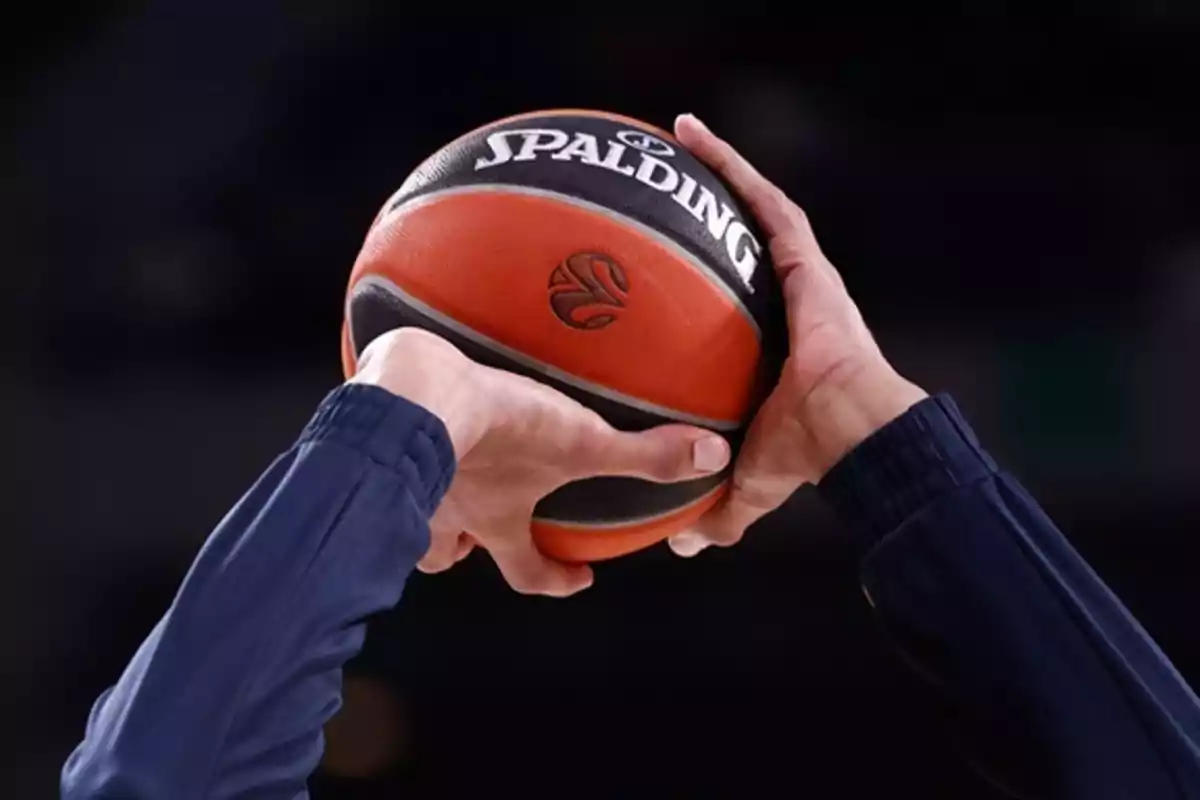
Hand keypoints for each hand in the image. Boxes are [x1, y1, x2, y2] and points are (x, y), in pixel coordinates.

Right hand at [351, 328, 731, 594]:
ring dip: (426, 507)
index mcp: (496, 522)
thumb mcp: (581, 442)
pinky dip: (398, 448)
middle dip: (464, 550)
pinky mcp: (378, 438)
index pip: (528, 573)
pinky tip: (414, 417)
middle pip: (446, 557)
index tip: (578, 578)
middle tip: (479, 532)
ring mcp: (407, 485)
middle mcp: (448, 516)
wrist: (414, 394)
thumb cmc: (496, 431)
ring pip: (410, 517)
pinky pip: (381, 455)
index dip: (556, 582)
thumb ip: (644, 455)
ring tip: (437, 479)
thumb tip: (713, 459)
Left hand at [668, 114, 928, 556]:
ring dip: (719, 167)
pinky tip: (696, 138)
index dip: (709, 270)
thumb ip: (718, 508)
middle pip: (746, 237)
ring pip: (756, 206)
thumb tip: (683, 544)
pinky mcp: (806, 260)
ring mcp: (801, 273)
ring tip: (679, 134)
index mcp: (774, 340)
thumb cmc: (809, 454)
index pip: (737, 293)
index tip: (673, 258)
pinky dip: (733, 169)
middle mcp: (788, 297)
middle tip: (667, 177)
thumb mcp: (748, 479)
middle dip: (712, 203)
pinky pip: (766, 202)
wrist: (853, 434)